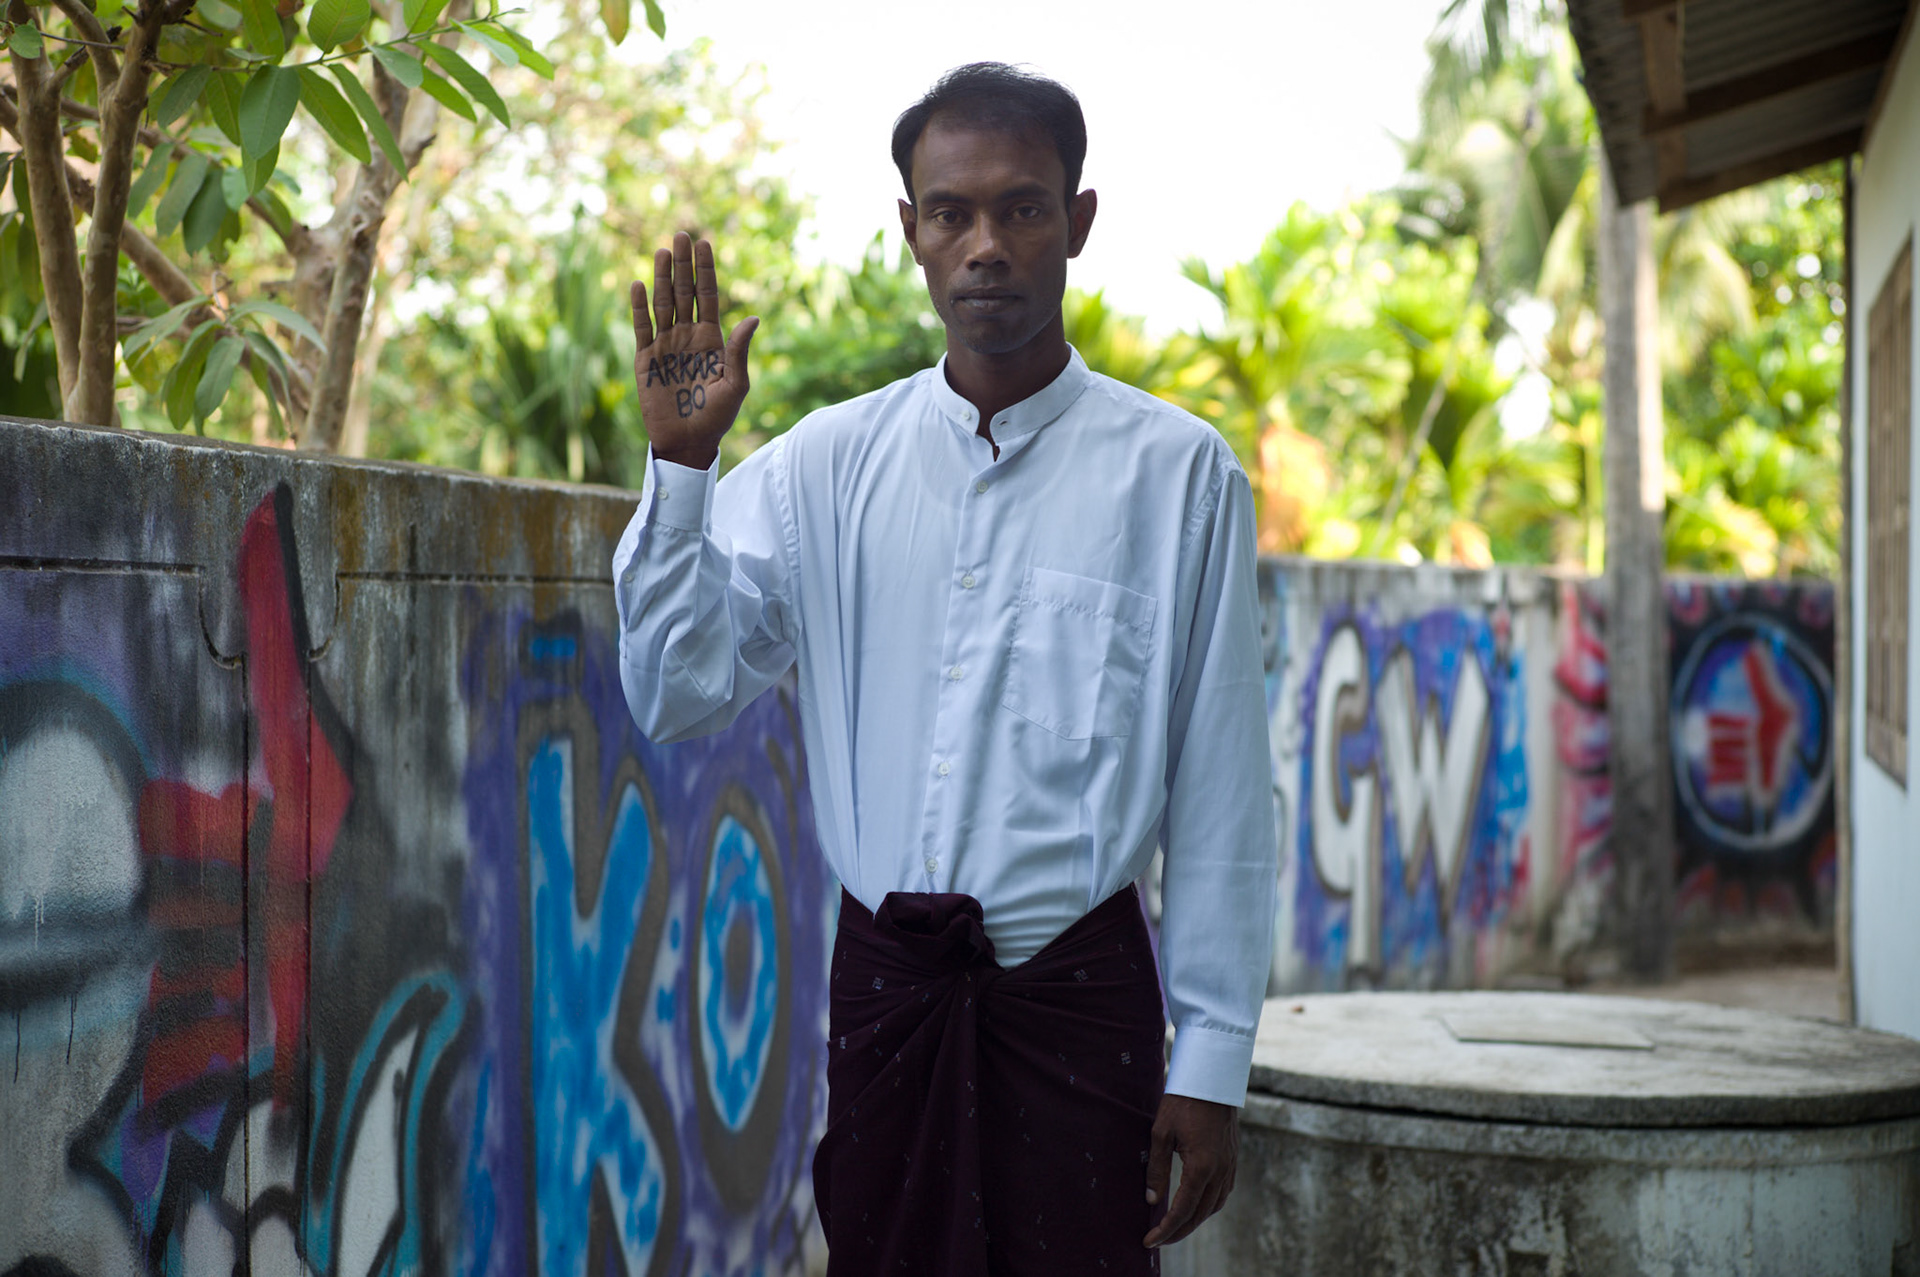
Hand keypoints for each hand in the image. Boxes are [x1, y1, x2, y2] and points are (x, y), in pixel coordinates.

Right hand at [630, 231, 758, 470]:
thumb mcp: (735, 385)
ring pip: (663, 304)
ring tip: (663, 251)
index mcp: (711, 340)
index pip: (708, 297)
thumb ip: (739, 351)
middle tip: (681, 234)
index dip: (705, 271)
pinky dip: (639, 307)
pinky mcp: (645, 359)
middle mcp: (687, 337)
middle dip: (683, 265)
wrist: (688, 443)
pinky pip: (641, 328)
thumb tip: (752, 318)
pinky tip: (639, 284)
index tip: (705, 243)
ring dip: (663, 278)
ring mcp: (665, 346)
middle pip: (684, 293)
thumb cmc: (717, 418)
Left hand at [1142, 1093, 1238, 1248]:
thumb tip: (1151, 1200)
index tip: (1149, 1240)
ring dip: (1194, 1220)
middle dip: (1178, 1231)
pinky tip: (1196, 1205)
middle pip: (1199, 1214)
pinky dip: (1208, 1206)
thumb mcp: (1161, 1134)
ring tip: (1174, 1227)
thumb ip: (1156, 1169)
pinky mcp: (1233, 1160)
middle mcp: (1220, 1172)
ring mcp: (1230, 1166)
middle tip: (1158, 1239)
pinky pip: (1223, 1193)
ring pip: (1213, 1206)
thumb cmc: (1182, 1102)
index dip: (1165, 1229)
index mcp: (1202, 1167)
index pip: (1183, 1210)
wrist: (1212, 1079)